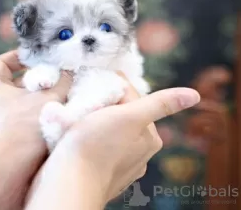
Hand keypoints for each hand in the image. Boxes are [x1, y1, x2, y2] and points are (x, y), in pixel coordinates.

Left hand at [0, 50, 72, 207]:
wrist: (4, 171)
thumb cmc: (22, 129)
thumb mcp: (49, 99)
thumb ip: (62, 81)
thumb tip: (69, 72)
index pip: (1, 62)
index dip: (20, 58)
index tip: (37, 59)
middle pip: (10, 84)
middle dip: (32, 82)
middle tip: (52, 81)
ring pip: (12, 104)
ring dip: (31, 101)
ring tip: (53, 101)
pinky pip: (12, 121)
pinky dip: (27, 117)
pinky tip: (45, 120)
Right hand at [25, 77, 199, 208]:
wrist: (69, 182)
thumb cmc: (96, 146)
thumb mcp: (130, 117)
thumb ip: (160, 104)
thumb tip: (193, 95)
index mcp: (150, 136)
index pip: (134, 98)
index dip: (116, 86)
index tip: (100, 79)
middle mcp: (141, 152)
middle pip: (125, 112)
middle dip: (109, 102)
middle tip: (89, 96)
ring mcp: (123, 163)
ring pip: (113, 128)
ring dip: (101, 117)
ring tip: (84, 114)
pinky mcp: (105, 169)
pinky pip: (103, 143)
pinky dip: (95, 134)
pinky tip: (84, 134)